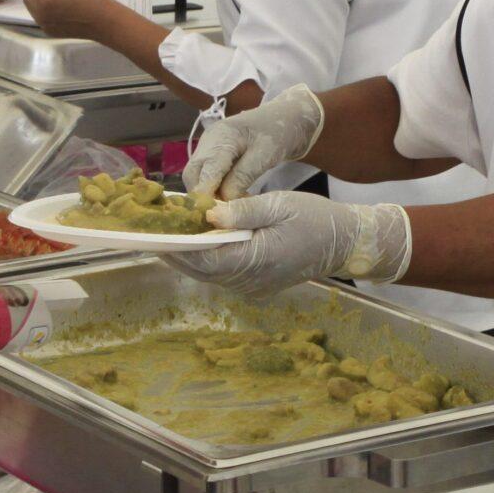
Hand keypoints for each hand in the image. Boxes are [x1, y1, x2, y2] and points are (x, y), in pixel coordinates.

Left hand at [158, 193, 411, 298]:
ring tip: (166, 233)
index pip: (205, 256)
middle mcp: (251, 282)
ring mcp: (252, 288)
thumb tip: (207, 214)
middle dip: (175, 250)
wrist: (343, 243)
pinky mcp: (255, 286)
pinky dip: (205, 258)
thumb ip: (242, 211)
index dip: (177, 243)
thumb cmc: (315, 218)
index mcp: (257, 260)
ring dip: (187, 255)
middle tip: (150, 231)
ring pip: (208, 274)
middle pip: (201, 269)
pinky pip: (221, 274)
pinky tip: (193, 241)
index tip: (156, 229)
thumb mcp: (279, 204)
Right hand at [183, 83, 326, 201]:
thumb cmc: (279, 133)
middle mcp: (208, 141)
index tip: (214, 216)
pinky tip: (230, 199)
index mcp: (221, 137)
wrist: (286, 117)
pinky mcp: (213, 154)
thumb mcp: (265, 155)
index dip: (206, 196)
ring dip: (209, 195)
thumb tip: (224, 200)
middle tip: (223, 215)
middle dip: (203, 197)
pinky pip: (206, 175)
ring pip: (197, 177)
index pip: (205, 171)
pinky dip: (214, 189)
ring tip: (229, 209)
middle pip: (193, 175)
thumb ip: (242, 177)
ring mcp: (208, 147)